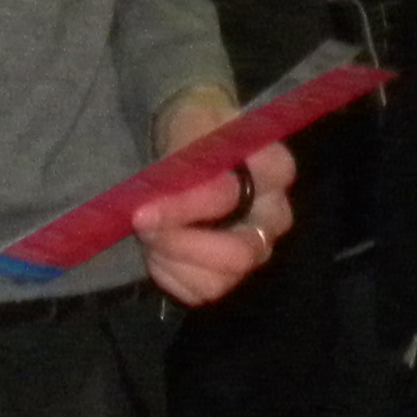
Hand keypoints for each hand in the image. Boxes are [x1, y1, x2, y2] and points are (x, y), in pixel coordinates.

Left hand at [135, 87, 294, 306]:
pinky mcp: (228, 275)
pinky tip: (157, 248)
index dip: (196, 203)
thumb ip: (188, 156)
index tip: (151, 202)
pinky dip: (169, 273)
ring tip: (147, 230)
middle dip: (181, 241)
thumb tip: (174, 193)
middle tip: (142, 221)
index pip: (241, 196)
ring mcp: (255, 251)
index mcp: (274, 171)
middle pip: (240, 253)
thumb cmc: (193, 130)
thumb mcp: (189, 124)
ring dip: (172, 257)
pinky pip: (198, 292)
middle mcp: (274, 218)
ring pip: (218, 280)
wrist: (185, 145)